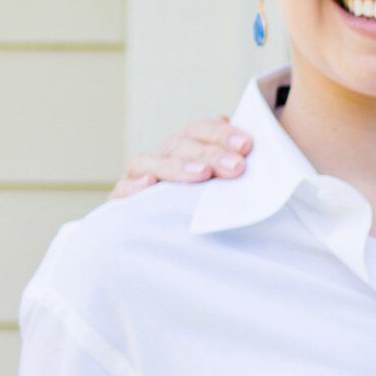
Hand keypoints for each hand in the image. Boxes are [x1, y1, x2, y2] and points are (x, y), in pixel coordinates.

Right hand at [111, 117, 251, 198]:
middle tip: (237, 166)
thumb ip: (234, 167)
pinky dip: (134, 185)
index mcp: (187, 147)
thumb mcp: (226, 189)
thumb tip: (251, 152)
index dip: (221, 134)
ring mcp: (140, 176)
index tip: (246, 145)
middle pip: (180, 144)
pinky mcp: (123, 200)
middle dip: (210, 153)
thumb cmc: (210, 210)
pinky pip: (123, 189)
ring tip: (203, 174)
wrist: (170, 246)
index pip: (200, 129)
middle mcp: (163, 157)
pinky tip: (151, 184)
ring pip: (151, 161)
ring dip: (177, 166)